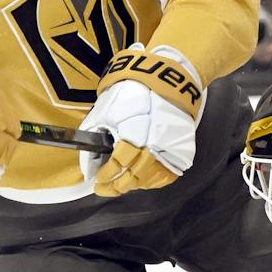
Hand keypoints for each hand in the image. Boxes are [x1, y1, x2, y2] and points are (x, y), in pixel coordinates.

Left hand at [78, 45, 202, 196]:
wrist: (167, 81)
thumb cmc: (132, 93)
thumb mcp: (107, 109)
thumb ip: (96, 133)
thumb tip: (90, 158)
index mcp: (135, 133)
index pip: (118, 163)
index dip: (106, 174)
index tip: (97, 180)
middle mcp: (154, 145)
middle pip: (135, 176)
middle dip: (117, 186)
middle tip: (104, 189)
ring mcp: (171, 150)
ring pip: (150, 179)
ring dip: (134, 185)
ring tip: (120, 185)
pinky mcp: (182, 152)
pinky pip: (166, 175)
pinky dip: (152, 181)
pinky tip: (141, 180)